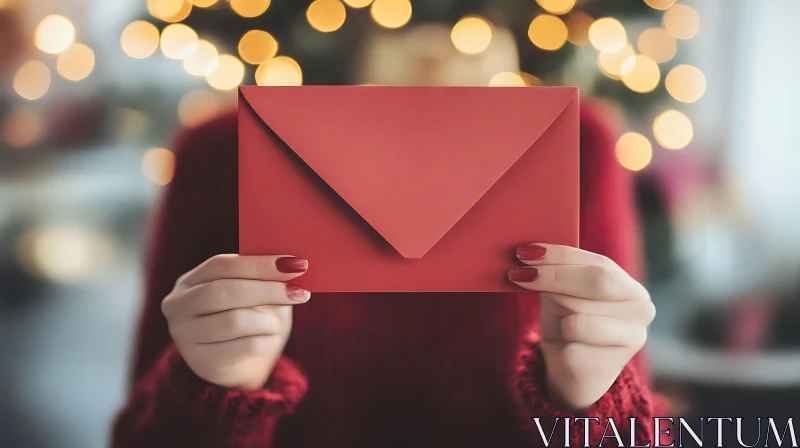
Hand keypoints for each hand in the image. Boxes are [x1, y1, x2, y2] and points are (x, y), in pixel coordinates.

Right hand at [161, 254, 309, 390]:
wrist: (241, 365)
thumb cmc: (250, 318)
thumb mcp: (254, 294)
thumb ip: (264, 277)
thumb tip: (292, 264)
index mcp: (189, 282)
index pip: (221, 265)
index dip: (257, 264)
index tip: (292, 264)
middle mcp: (179, 307)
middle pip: (223, 291)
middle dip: (266, 290)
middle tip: (299, 292)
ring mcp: (186, 336)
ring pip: (234, 321)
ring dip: (267, 320)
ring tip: (277, 323)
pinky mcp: (204, 362)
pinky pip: (244, 347)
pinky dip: (266, 341)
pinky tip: (271, 339)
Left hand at [509, 244, 654, 409]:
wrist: (573, 372)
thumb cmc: (567, 324)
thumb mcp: (563, 293)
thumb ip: (558, 273)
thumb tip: (530, 251)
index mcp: (631, 287)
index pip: (598, 263)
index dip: (561, 255)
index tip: (526, 251)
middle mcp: (641, 310)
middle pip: (596, 281)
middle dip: (554, 276)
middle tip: (519, 273)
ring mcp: (632, 338)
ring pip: (579, 311)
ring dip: (555, 309)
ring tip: (553, 315)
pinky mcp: (609, 362)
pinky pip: (570, 339)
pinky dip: (557, 337)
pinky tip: (562, 342)